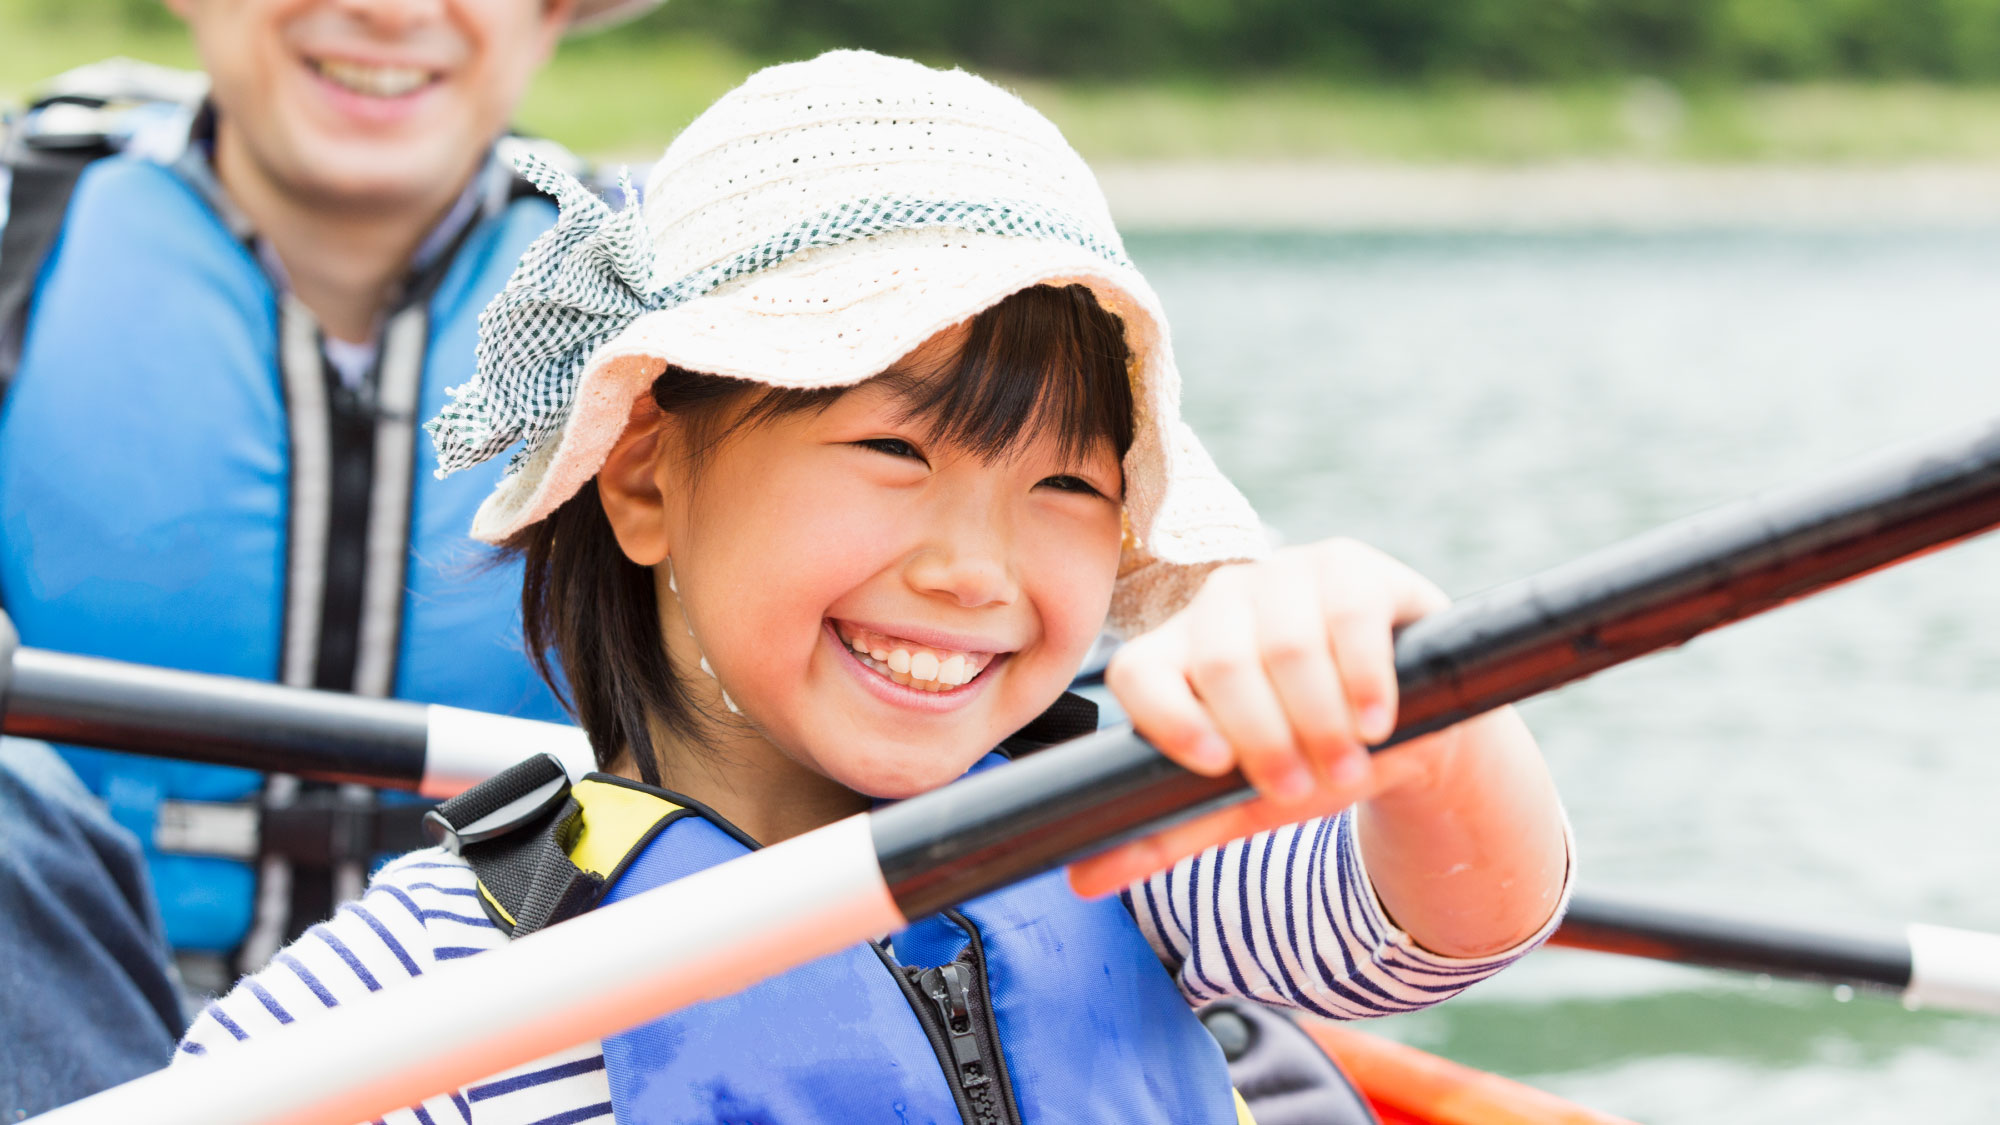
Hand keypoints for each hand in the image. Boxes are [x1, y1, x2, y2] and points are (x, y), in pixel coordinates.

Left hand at [1070, 538, 1453, 897]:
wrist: (1408, 726)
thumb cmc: (1308, 756)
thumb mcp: (1240, 800)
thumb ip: (1166, 833)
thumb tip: (1082, 881)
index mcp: (1177, 652)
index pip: (1138, 671)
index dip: (1168, 719)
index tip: (1214, 767)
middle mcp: (1221, 603)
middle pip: (1220, 663)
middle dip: (1265, 739)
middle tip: (1302, 788)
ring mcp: (1285, 575)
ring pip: (1286, 645)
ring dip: (1321, 721)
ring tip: (1347, 767)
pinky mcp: (1350, 567)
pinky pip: (1349, 618)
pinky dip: (1363, 680)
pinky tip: (1373, 720)